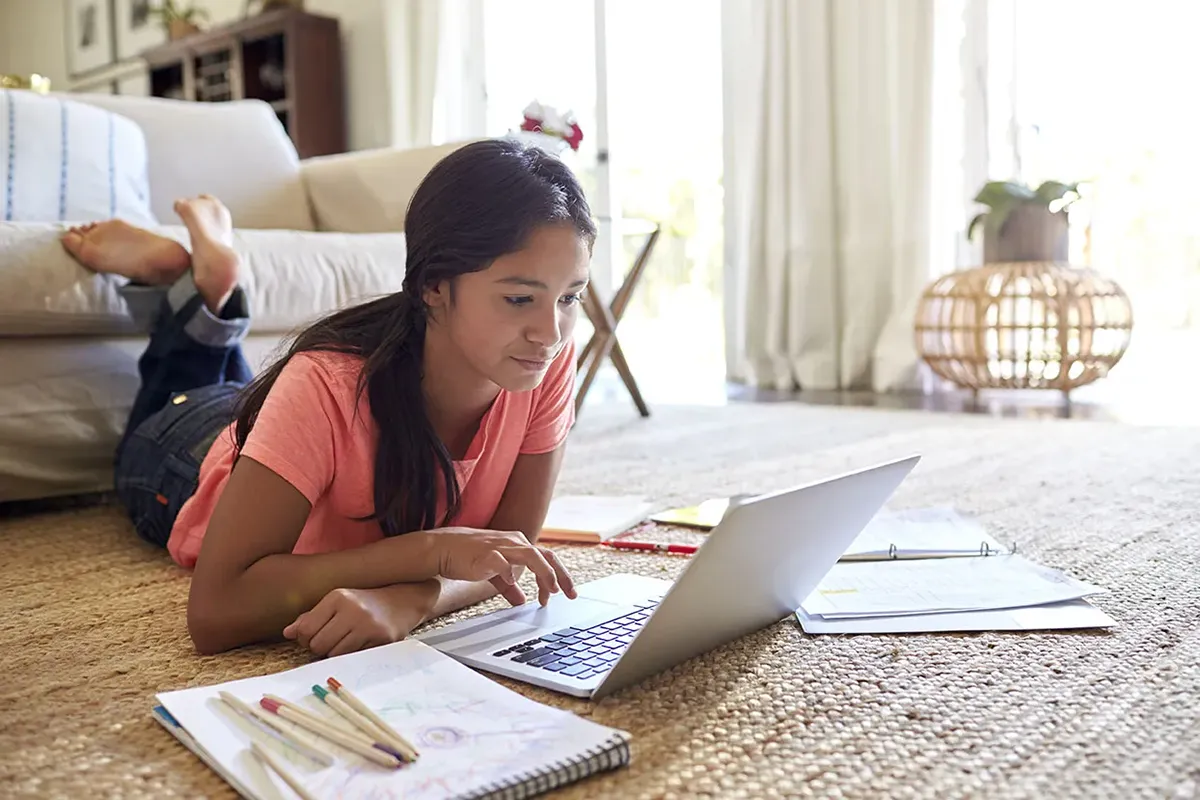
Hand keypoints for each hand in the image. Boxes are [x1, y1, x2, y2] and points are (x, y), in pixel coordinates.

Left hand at [282, 583, 436, 656]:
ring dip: (335, 653)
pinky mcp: (381, 639)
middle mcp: (352, 609)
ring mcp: (368, 625)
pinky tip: (359, 644)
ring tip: (345, 642)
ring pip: (334, 654)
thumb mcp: (337, 603)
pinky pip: (353, 658)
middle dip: (320, 648)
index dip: (305, 638)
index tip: (315, 636)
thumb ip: (311, 617)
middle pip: (318, 645)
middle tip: (331, 641)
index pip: (306, 629)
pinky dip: (352, 656)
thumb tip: (288, 633)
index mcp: (337, 597)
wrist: (403, 600)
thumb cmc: (364, 603)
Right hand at [424, 527, 576, 606]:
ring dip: (544, 573)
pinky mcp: (486, 554)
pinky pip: (502, 561)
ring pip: (531, 555)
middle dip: (561, 575)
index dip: (558, 576)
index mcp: (519, 545)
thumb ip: (509, 586)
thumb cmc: (470, 557)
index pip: (547, 558)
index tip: (561, 595)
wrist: (444, 549)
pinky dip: (510, 572)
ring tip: (551, 591)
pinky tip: (514, 585)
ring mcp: (501, 547)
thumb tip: (521, 601)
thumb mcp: (495, 572)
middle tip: (570, 594)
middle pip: (546, 555)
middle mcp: (514, 543)